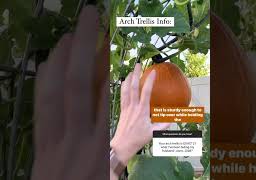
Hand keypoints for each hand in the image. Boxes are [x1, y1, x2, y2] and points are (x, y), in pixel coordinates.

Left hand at [32, 6, 106, 179]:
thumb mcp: (111, 178)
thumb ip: (118, 154)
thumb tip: (128, 125)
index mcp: (96, 149)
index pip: (98, 96)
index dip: (101, 63)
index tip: (105, 39)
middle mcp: (73, 139)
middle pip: (74, 84)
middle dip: (81, 46)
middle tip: (89, 16)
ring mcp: (52, 142)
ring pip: (52, 92)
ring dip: (61, 59)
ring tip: (71, 35)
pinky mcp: (40, 148)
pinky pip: (41, 108)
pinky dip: (45, 82)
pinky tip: (51, 67)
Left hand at [110, 64, 169, 165]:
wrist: (123, 144)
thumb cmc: (138, 138)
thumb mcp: (154, 132)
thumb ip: (164, 124)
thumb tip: (173, 119)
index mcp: (142, 110)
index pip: (146, 92)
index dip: (149, 81)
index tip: (153, 71)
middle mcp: (133, 106)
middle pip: (133, 86)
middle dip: (135, 74)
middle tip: (138, 64)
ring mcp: (126, 107)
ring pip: (126, 89)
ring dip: (128, 78)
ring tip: (131, 70)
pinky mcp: (122, 109)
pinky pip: (122, 95)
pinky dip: (123, 87)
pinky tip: (124, 83)